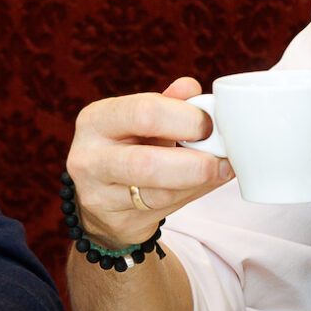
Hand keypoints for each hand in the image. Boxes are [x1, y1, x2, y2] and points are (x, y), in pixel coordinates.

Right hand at [65, 77, 234, 247]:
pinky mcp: (116, 222)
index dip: (185, 118)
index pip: (144, 113)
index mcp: (96, 119)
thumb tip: (191, 87)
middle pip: (146, 162)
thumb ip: (168, 104)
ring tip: (222, 169)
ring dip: (200, 182)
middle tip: (222, 157)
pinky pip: (163, 211)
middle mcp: (89, 158)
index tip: (210, 124)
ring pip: (158, 194)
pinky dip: (192, 195)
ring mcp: (97, 195)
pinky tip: (206, 183)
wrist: (101, 198)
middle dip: (195, 162)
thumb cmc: (127, 148)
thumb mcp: (141, 121)